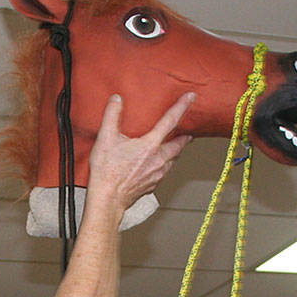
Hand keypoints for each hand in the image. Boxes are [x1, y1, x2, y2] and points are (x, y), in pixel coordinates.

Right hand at [86, 93, 193, 211]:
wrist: (108, 199)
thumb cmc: (107, 171)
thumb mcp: (105, 138)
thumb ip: (112, 115)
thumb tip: (117, 99)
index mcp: (150, 145)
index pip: (170, 121)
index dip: (181, 107)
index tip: (191, 97)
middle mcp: (158, 160)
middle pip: (179, 145)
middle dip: (185, 137)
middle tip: (189, 132)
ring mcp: (158, 174)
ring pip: (173, 160)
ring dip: (176, 152)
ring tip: (175, 147)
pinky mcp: (153, 185)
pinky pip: (165, 172)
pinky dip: (166, 164)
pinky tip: (160, 164)